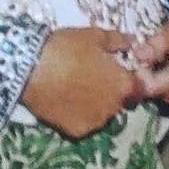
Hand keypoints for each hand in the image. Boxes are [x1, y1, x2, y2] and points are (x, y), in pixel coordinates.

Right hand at [21, 26, 138, 138]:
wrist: (31, 69)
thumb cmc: (66, 48)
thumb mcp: (94, 36)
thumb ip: (117, 41)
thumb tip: (131, 42)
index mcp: (123, 85)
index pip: (137, 88)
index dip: (127, 79)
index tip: (115, 71)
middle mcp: (114, 108)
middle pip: (118, 101)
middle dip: (110, 91)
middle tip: (90, 77)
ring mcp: (95, 122)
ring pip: (101, 113)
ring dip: (95, 104)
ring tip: (74, 89)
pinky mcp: (76, 131)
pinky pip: (83, 122)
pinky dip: (78, 115)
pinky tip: (64, 102)